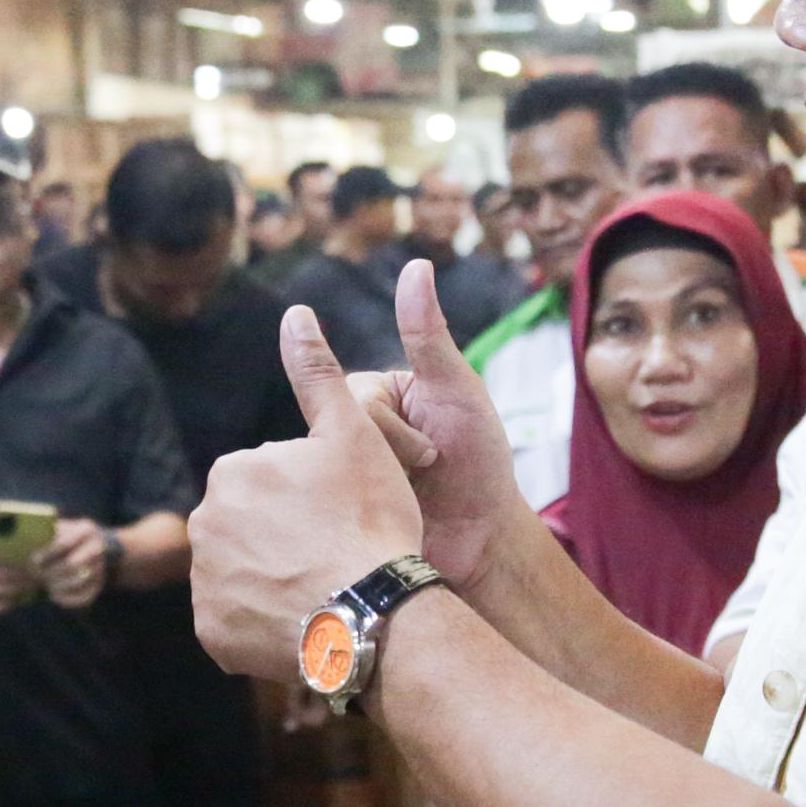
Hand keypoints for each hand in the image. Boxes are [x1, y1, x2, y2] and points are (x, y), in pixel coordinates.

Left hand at [33, 517, 112, 609]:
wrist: (89, 546)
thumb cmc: (63, 537)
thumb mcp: (57, 528)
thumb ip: (44, 534)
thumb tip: (23, 542)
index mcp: (86, 529)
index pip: (65, 543)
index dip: (47, 553)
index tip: (32, 560)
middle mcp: (97, 548)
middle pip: (72, 564)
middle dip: (51, 572)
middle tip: (35, 575)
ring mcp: (100, 567)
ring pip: (78, 581)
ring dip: (57, 585)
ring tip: (44, 584)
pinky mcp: (98, 585)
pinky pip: (83, 597)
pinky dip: (67, 599)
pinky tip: (53, 595)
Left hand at [190, 307, 431, 680]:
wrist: (370, 614)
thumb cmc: (368, 519)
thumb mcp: (352, 434)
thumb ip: (317, 373)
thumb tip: (296, 314)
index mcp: (233, 472)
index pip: (270, 480)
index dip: (313, 497)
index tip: (344, 515)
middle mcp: (203, 524)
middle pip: (254, 528)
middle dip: (288, 538)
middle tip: (338, 554)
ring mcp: (205, 583)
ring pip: (245, 574)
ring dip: (277, 580)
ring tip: (325, 590)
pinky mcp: (212, 633)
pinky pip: (238, 622)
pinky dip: (266, 623)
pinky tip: (305, 619)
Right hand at [352, 261, 527, 586]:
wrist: (482, 541)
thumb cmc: (479, 463)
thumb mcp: (458, 394)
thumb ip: (429, 336)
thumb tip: (415, 266)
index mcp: (373, 394)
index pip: (358, 400)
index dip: (400, 432)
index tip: (437, 450)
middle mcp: (349, 427)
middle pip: (340, 435)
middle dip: (394, 462)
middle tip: (431, 475)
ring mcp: (339, 468)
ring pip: (330, 473)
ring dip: (380, 492)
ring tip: (413, 502)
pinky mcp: (334, 509)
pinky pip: (323, 508)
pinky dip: (359, 516)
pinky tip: (380, 525)